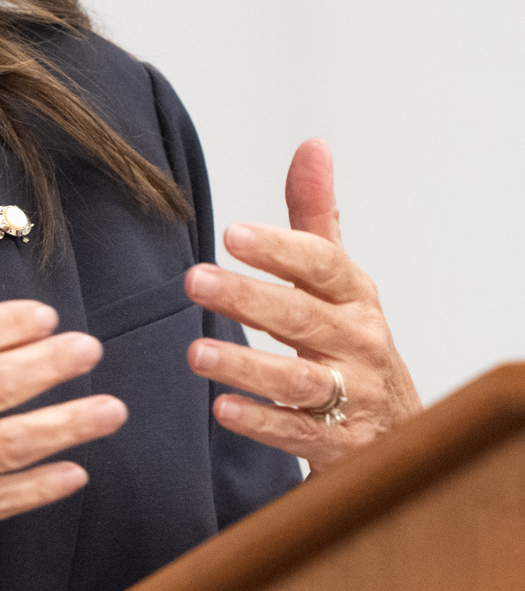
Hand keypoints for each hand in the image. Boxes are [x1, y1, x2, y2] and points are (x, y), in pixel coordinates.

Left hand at [184, 139, 420, 471]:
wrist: (396, 431)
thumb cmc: (352, 340)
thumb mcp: (338, 278)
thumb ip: (315, 216)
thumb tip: (312, 145)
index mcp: (354, 298)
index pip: (322, 266)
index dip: (280, 249)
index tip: (232, 232)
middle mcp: (357, 344)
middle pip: (302, 319)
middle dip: (248, 298)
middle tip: (195, 281)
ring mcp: (350, 396)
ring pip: (298, 380)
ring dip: (246, 366)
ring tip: (196, 353)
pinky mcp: (338, 444)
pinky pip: (297, 433)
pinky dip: (260, 422)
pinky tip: (222, 409)